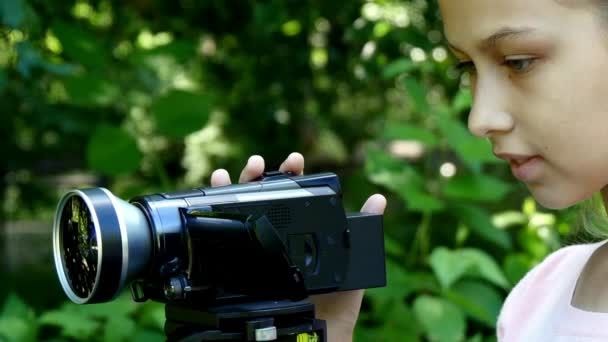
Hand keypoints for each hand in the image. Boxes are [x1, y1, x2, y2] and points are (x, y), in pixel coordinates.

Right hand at [210, 152, 386, 341]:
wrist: (317, 332)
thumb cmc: (336, 301)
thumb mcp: (352, 261)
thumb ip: (364, 229)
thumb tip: (379, 199)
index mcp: (300, 232)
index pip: (293, 196)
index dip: (292, 175)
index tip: (295, 160)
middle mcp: (276, 236)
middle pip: (263, 197)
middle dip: (260, 175)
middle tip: (260, 163)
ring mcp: (257, 248)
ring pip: (240, 209)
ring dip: (236, 184)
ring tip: (236, 172)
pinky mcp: (241, 263)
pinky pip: (226, 234)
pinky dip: (217, 205)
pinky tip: (217, 186)